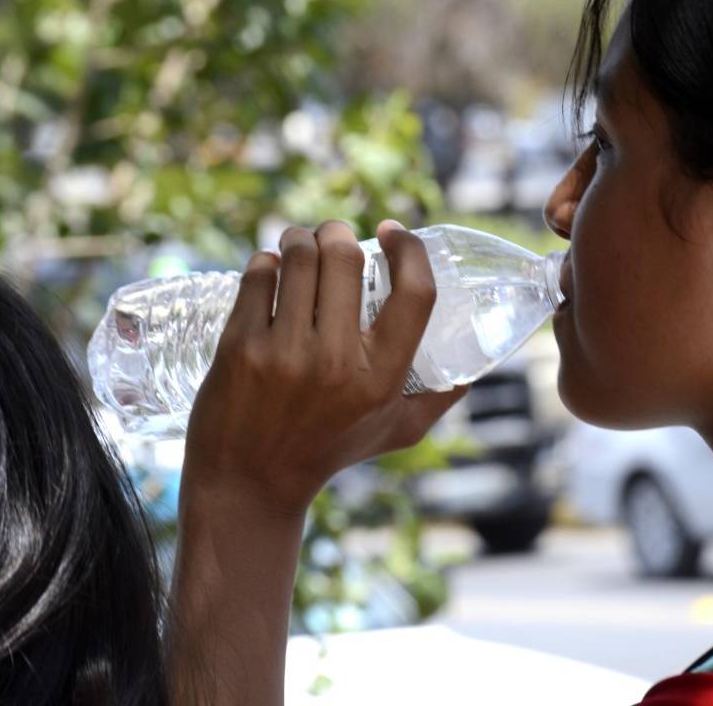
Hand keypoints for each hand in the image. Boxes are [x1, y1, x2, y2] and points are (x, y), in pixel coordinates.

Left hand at [183, 219, 468, 515]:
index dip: (409, 249)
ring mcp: (284, 351)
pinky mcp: (240, 346)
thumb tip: (472, 369)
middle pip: (346, 257)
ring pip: (298, 257)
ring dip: (301, 238)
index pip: (415, 293)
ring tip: (301, 242)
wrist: (249, 481)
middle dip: (339, 232)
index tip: (393, 232)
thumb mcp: (396, 431)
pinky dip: (265, 261)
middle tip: (334, 236)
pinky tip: (271, 267)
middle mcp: (337, 361)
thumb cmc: (329, 449)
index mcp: (383, 377)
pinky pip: (258, 275)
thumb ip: (437, 399)